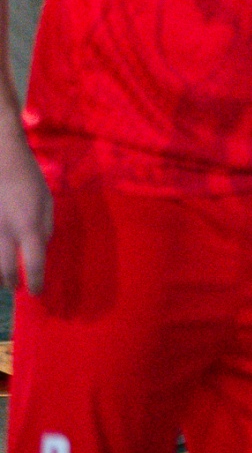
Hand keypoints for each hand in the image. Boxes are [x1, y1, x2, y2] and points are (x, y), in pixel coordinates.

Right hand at [0, 127, 50, 294]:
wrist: (1, 160)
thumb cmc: (27, 179)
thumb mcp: (46, 201)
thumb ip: (45, 226)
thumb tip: (41, 248)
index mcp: (29, 225)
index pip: (35, 262)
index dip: (36, 281)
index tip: (36, 292)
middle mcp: (5, 231)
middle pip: (6, 269)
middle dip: (10, 282)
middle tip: (14, 287)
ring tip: (1, 279)